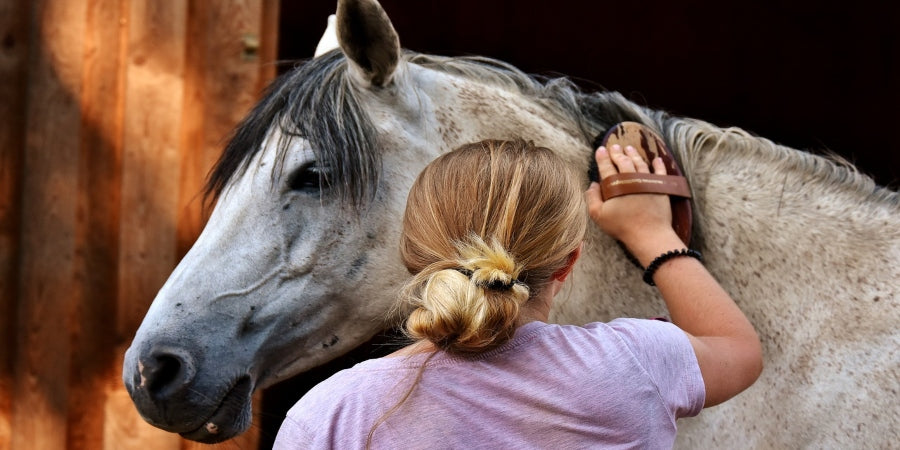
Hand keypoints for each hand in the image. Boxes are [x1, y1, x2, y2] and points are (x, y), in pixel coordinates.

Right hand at [584, 144, 680, 259]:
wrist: (649, 233)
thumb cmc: (622, 226)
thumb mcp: (599, 215)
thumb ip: (592, 198)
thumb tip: (593, 184)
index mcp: (615, 184)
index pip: (606, 167)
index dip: (603, 157)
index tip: (601, 149)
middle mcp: (631, 178)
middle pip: (623, 161)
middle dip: (617, 153)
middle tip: (614, 146)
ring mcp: (647, 181)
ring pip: (640, 162)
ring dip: (634, 154)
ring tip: (629, 148)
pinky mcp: (660, 186)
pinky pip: (660, 171)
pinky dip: (658, 164)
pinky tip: (656, 159)